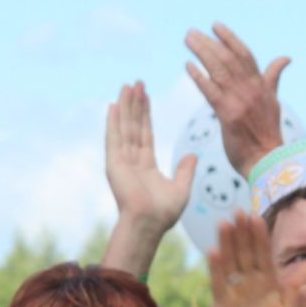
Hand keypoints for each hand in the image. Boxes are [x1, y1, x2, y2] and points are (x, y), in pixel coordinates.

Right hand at [105, 81, 193, 234]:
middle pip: (134, 125)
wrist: (149, 224)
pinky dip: (113, 121)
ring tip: (127, 86)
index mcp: (146, 166)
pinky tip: (114, 105)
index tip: (146, 95)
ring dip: (125, 106)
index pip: (145, 133)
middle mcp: (132, 160)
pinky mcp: (114, 163)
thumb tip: (192, 155)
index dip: (146, 113)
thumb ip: (186, 170)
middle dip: (135, 104)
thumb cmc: (164, 214)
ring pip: (125, 127)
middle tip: (136, 82)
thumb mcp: (181, 189)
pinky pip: (114, 137)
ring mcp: (122, 161)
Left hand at [186, 22, 288, 176]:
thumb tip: (285, 57)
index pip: (244, 55)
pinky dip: (199, 77)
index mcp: (261, 85)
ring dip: (202, 53)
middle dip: (209, 43)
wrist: (268, 161)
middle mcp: (251, 89)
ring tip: (187, 40)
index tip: (215, 26)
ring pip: (218, 70)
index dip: (230, 38)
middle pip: (228, 58)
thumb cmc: (268, 134)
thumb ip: (273, 78)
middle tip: (191, 32)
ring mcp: (239, 101)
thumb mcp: (274, 101)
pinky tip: (187, 66)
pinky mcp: (228, 116)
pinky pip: (211, 91)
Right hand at [206, 213, 288, 306]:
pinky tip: (213, 251)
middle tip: (239, 211)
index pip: (263, 255)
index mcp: (267, 283)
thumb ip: (298, 290)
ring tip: (225, 223)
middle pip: (245, 253)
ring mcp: (233, 291)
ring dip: (227, 243)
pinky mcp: (221, 303)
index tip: (257, 217)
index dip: (259, 237)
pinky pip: (218, 283)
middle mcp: (249, 283)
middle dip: (242, 233)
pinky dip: (216, 268)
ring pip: (230, 262)